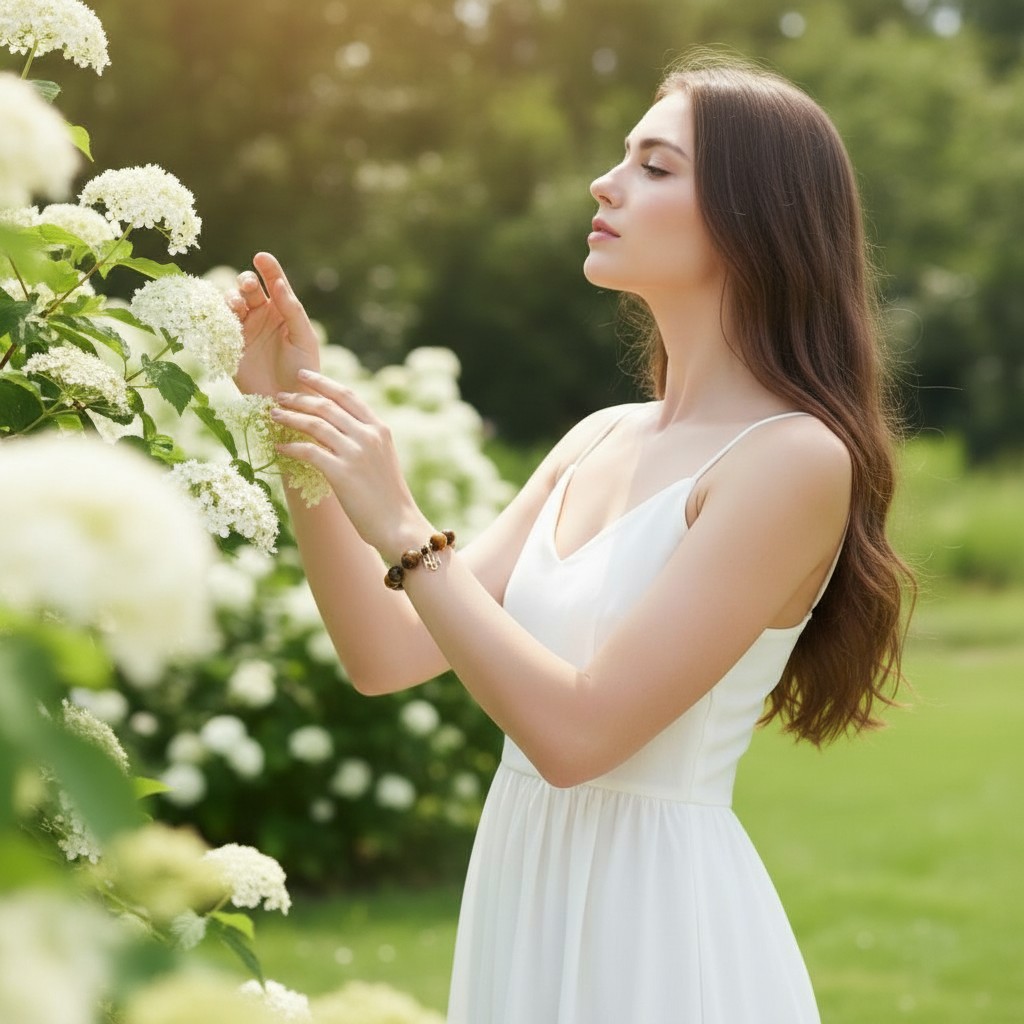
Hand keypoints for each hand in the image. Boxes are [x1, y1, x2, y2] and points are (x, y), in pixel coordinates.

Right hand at [226, 252, 320, 395]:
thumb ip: (292, 310)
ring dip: (231, 299)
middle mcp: (261, 315)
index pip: (274, 282)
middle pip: (247, 288)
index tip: (261, 257)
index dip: (268, 267)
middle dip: (245, 283)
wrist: (288, 401)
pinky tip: (220, 318)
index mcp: (282, 310)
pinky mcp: (228, 345)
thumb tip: (279, 283)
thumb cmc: (303, 368)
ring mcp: (243, 329)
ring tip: (237, 307)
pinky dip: (216, 318)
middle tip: (247, 287)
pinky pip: (218, 326)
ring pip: (230, 303)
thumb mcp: (302, 338)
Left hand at [271, 369, 430, 556]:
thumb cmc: (388, 496)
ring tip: (274, 416)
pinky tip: (280, 447)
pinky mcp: (342, 473)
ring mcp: (355, 453)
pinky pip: (309, 452)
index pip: (347, 395)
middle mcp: (368, 435)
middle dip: (300, 398)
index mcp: (379, 428)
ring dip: (290, 417)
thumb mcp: (382, 458)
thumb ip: (364, 439)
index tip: (303, 375)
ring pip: (315, 425)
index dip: (322, 382)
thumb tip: (336, 428)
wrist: (399, 524)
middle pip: (327, 406)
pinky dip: (291, 446)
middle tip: (280, 396)